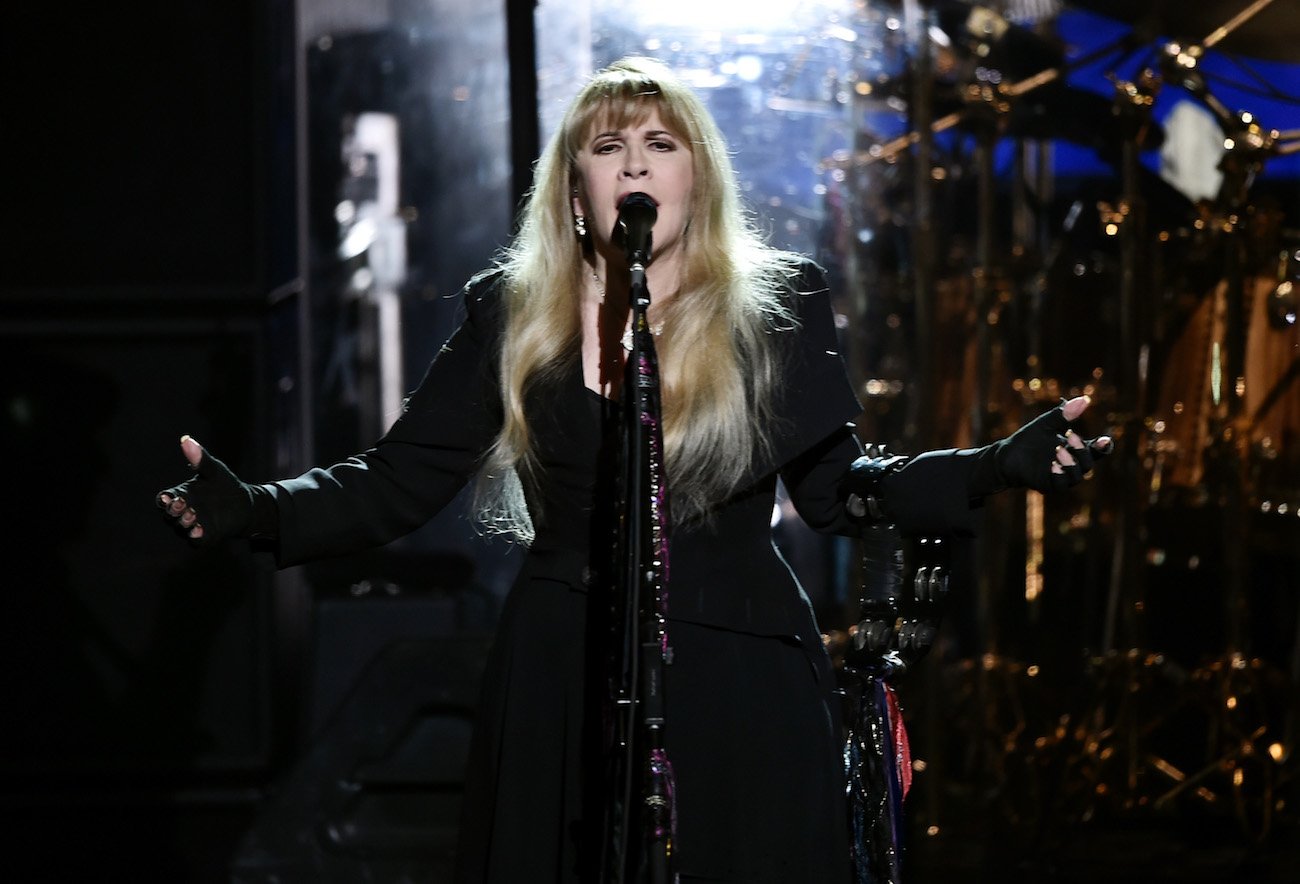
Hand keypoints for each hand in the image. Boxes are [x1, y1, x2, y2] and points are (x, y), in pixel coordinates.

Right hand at [156, 436, 262, 543]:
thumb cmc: (224, 484)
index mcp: (180, 494)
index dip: (164, 499)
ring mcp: (193, 525)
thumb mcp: (213, 469)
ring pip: (180, 527)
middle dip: (172, 510)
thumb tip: (186, 439)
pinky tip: (199, 530)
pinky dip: (195, 536)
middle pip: (169, 514)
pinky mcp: (205, 536)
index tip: (168, 496)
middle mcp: (183, 511)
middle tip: (180, 504)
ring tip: (191, 515)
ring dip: (184, 522)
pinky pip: (196, 539)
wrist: (246, 503)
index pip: (164, 499)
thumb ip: (199, 458)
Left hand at [973, 396, 1112, 495]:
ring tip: (1058, 448)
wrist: (1007, 455)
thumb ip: (1065, 414)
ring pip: (1077, 475)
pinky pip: (1060, 484)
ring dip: (1071, 462)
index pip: (1096, 450)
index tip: (1104, 439)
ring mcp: (1061, 476)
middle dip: (1082, 449)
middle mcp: (1072, 465)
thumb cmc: (1030, 439)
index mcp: (1075, 450)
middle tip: (1071, 434)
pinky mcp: (1048, 485)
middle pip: (1088, 462)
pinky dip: (1059, 474)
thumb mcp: (1047, 423)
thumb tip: (1084, 399)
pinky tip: (1053, 464)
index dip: (1103, 446)